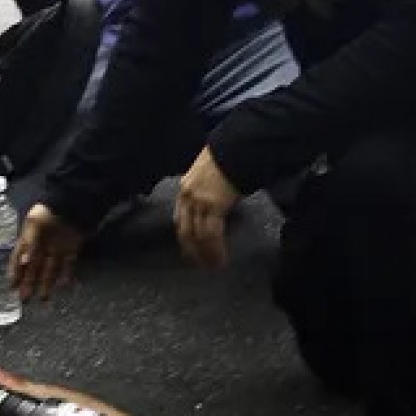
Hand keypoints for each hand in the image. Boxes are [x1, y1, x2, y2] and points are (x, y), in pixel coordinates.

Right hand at [10, 203, 83, 300]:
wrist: (73, 202)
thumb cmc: (49, 211)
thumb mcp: (34, 224)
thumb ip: (30, 243)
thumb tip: (24, 262)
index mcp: (29, 238)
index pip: (18, 258)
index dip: (14, 272)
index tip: (11, 286)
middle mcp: (41, 246)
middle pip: (33, 268)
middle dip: (28, 283)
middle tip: (25, 299)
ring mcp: (56, 248)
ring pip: (49, 270)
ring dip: (46, 284)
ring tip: (43, 299)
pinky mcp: (71, 250)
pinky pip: (67, 266)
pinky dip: (66, 276)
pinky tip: (63, 286)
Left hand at [174, 147, 239, 268]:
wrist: (235, 149)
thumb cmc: (226, 159)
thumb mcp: (208, 177)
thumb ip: (205, 193)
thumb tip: (213, 210)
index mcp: (185, 190)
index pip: (180, 219)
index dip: (184, 237)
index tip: (189, 250)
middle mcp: (187, 197)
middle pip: (184, 231)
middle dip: (191, 250)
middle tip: (199, 264)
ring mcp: (199, 202)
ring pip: (198, 236)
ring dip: (205, 254)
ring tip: (213, 266)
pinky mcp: (213, 206)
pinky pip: (211, 234)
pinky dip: (215, 249)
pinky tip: (220, 258)